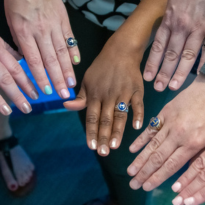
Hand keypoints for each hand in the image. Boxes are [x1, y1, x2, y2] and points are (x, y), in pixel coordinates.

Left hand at [5, 0, 79, 97]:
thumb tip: (26, 60)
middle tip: (64, 96)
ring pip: (62, 52)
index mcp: (24, 32)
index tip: (46, 92)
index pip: (34, 61)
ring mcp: (54, 25)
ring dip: (67, 70)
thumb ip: (19, 41)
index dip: (41, 78)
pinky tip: (76, 63)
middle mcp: (41, 31)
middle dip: (57, 80)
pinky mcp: (63, 19)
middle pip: (51, 60)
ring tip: (72, 85)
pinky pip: (70, 39)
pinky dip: (74, 51)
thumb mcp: (10, 20)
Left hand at [63, 39, 143, 155]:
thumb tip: (66, 106)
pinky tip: (137, 127)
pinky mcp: (137, 90)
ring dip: (118, 131)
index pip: (91, 117)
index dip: (91, 132)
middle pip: (105, 119)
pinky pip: (138, 104)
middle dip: (104, 137)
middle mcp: (108, 95)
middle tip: (104, 153)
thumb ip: (80, 98)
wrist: (121, 51)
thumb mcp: (87, 81)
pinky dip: (138, 115)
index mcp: (95, 94)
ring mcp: (124, 93)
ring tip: (116, 146)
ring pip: (120, 115)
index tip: (92, 147)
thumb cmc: (102, 68)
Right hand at [127, 74, 204, 190]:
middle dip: (144, 173)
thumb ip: (200, 157)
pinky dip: (140, 139)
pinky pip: (150, 128)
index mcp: (193, 143)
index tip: (146, 188)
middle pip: (157, 158)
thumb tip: (186, 176)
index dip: (157, 178)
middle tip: (132, 185)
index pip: (171, 165)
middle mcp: (178, 134)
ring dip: (139, 160)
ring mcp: (169, 123)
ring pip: (151, 145)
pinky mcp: (165, 112)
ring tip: (129, 172)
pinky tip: (131, 150)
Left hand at [143, 0, 204, 90]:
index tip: (147, 77)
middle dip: (163, 73)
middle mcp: (181, 26)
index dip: (152, 63)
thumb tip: (164, 29)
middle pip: (170, 54)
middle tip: (158, 89)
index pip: (157, 46)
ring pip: (188, 55)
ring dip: (180, 73)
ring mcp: (199, 27)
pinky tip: (200, 75)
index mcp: (170, 19)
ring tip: (174, 87)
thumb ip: (169, 16)